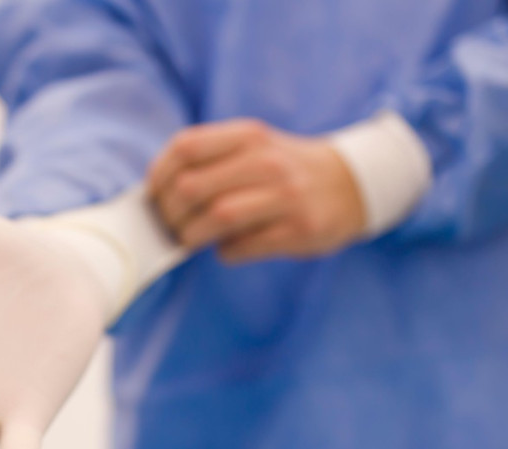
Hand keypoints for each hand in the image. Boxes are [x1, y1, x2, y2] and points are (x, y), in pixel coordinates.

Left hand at [147, 119, 366, 263]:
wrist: (351, 184)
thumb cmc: (286, 169)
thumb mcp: (254, 146)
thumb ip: (211, 158)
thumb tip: (160, 192)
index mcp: (249, 136)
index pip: (185, 147)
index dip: (159, 174)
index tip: (155, 194)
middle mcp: (267, 162)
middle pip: (192, 187)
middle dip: (170, 213)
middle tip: (172, 225)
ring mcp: (285, 196)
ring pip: (216, 218)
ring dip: (193, 236)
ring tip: (193, 239)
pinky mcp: (298, 229)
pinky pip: (243, 247)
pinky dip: (225, 252)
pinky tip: (228, 247)